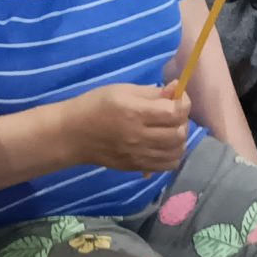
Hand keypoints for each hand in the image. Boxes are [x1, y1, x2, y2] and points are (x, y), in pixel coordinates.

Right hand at [62, 84, 191, 172]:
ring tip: (169, 130)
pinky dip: (172, 155)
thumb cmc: (95, 105)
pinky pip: (167, 166)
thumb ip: (152, 92)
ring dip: (179, 139)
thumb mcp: (122, 90)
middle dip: (182, 121)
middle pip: (179, 133)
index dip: (183, 102)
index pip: (175, 112)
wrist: (73, 134)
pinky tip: (164, 145)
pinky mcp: (137, 167)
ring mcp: (139, 155)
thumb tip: (176, 89)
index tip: (177, 97)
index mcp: (135, 113)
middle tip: (172, 114)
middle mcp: (139, 137)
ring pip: (177, 152)